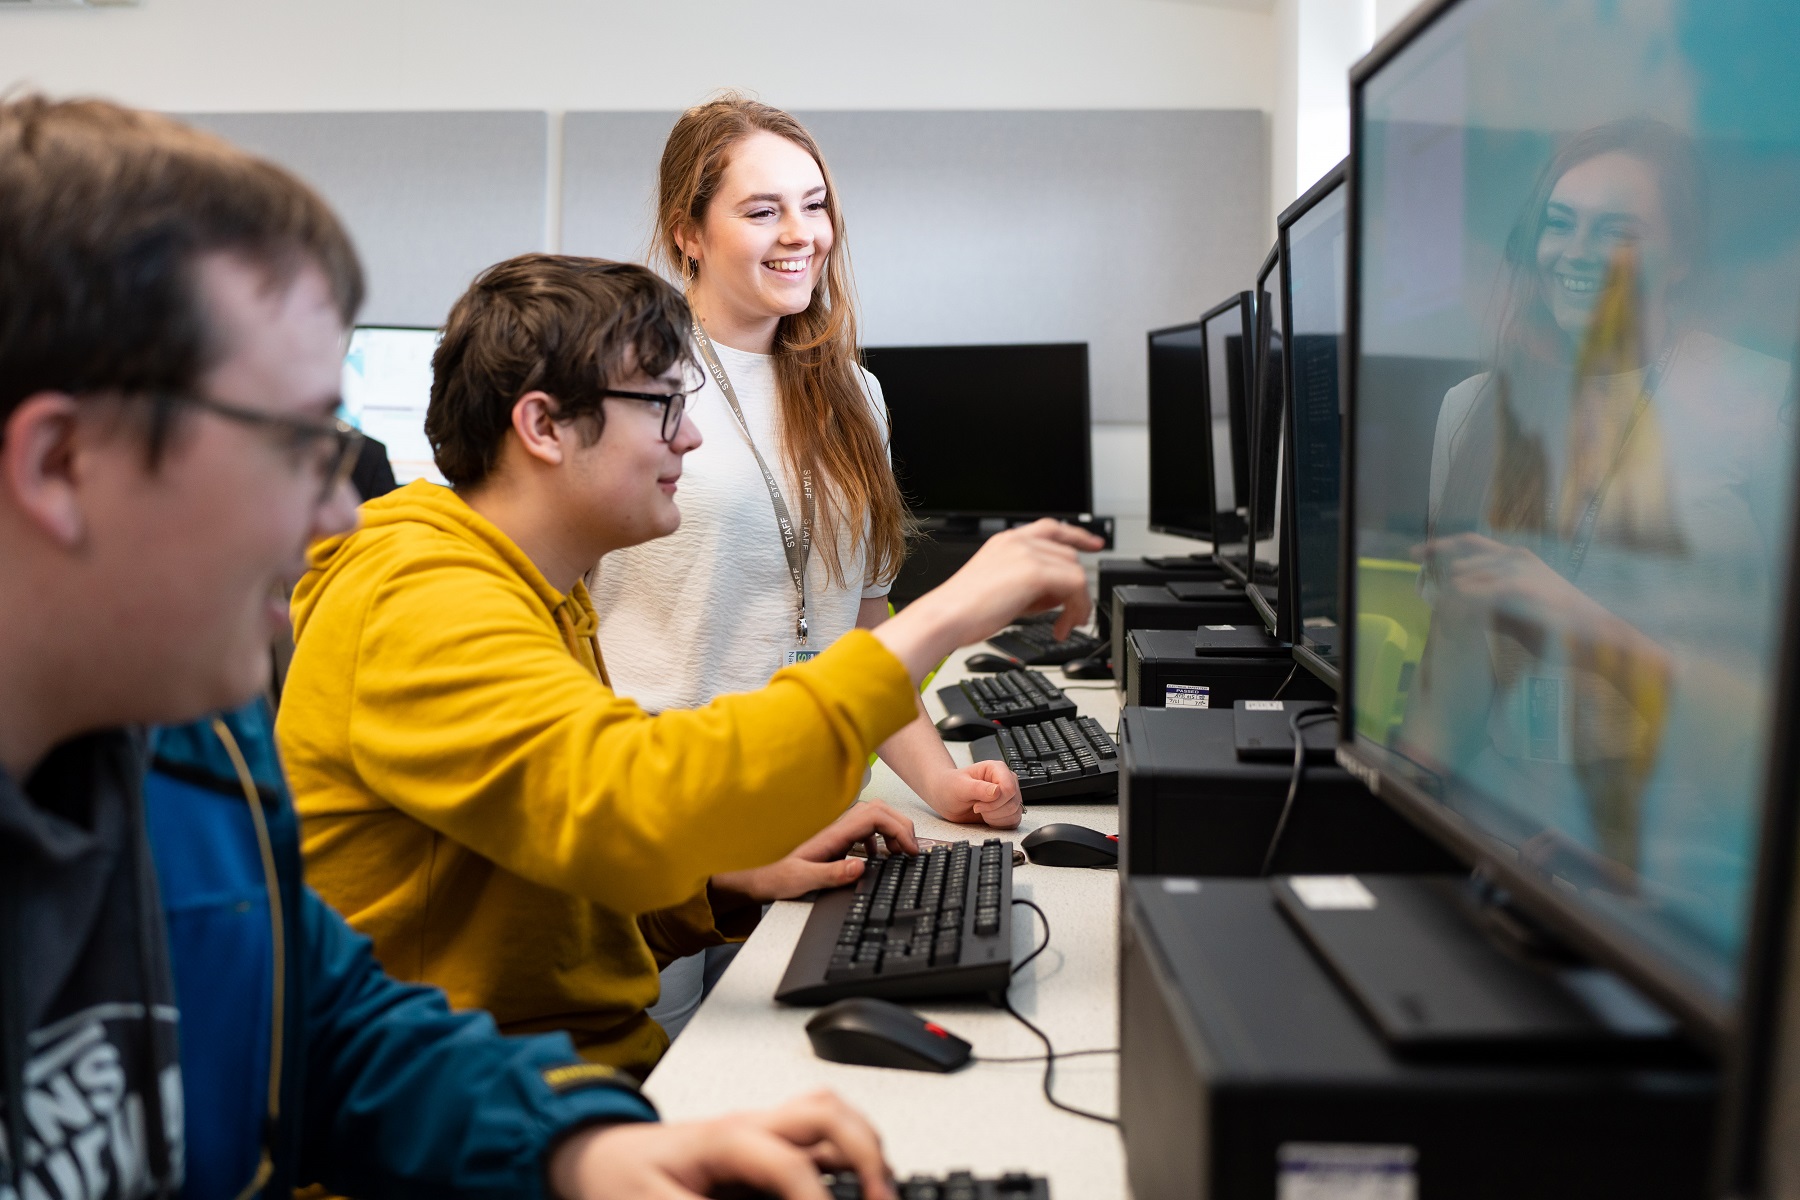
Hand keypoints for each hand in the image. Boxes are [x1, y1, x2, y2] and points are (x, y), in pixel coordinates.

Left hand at [549, 1089, 894, 1199]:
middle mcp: (749, 1124)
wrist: (593, 1155)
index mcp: (722, 1138)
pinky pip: (820, 1131)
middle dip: (864, 1156)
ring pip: (830, 1114)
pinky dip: (849, 1151)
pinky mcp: (763, 1143)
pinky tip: (855, 1184)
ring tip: (881, 1193)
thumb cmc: (617, 1180)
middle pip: (825, 1114)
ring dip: (864, 1147)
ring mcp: (759, 1128)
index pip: (787, 1162)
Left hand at [711, 800, 918, 902]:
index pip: (875, 815)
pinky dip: (876, 840)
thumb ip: (831, 873)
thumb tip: (861, 866)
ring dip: (890, 833)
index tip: (910, 850)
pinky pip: (861, 829)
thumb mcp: (800, 880)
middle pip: (878, 811)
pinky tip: (872, 858)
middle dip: (901, 828)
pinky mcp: (830, 837)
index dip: (898, 828)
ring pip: (872, 818)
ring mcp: (832, 830)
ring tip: (898, 855)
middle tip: (911, 852)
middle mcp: (834, 825)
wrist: (745, 873)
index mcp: (831, 832)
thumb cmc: (768, 875)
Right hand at [874, 520, 1102, 680]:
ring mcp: (1027, 554)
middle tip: (1070, 614)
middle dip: (1075, 588)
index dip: (1077, 535)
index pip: (1052, 529)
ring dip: (1077, 602)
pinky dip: (1076, 609)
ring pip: (1075, 572)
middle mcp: (1017, 542)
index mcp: (1006, 542)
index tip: (1095, 544)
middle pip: (1068, 556)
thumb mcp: (1000, 589)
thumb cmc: (963, 611)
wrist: (946, 617)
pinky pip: (1075, 586)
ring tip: (1064, 624)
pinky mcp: (1035, 571)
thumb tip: (1056, 598)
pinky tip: (1063, 626)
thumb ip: (1029, 586)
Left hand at [927, 760, 1022, 828]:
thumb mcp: (959, 786)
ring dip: (996, 818)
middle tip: (976, 807)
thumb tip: (997, 791)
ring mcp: (1008, 796)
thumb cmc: (950, 787)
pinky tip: (987, 818)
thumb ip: (978, 788)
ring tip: (981, 811)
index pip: (1009, 788)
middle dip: (993, 810)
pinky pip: (1013, 820)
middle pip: (1013, 802)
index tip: (978, 804)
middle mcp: (1005, 780)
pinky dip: (1000, 824)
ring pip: (1015, 812)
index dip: (995, 801)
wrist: (946, 797)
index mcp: (996, 769)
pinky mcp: (1007, 809)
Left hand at [1417, 533, 1610, 652]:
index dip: (1439, 546)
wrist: (1596, 638)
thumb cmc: (1557, 628)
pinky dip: (1464, 606)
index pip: (1469, 543)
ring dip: (1449, 598)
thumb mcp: (1514, 612)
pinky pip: (1481, 595)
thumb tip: (1453, 604)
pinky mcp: (1523, 589)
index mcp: (1515, 558)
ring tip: (1440, 616)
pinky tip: (1454, 617)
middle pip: (1461, 561)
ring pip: (1466, 579)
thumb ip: (1486, 605)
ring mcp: (1521, 571)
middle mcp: (1516, 558)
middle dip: (1439, 580)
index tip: (1414, 554)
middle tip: (1423, 595)